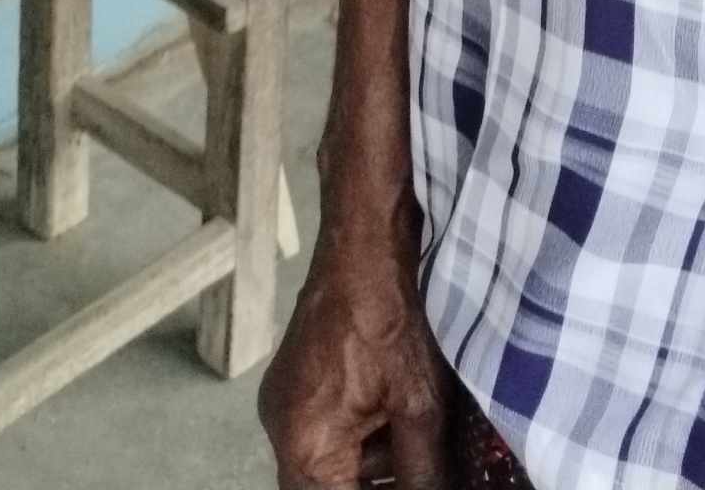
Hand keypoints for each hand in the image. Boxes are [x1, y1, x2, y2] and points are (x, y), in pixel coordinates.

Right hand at [258, 213, 450, 489]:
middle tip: (416, 471)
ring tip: (414, 433)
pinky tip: (397, 410)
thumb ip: (422, 472)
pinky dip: (360, 432)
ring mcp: (284, 401)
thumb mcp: (419, 407)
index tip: (411, 485)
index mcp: (304, 447)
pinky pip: (324, 427)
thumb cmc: (391, 316)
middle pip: (325, 487)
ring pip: (327, 459)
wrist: (365, 239)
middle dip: (373, 483)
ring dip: (370, 462)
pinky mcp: (296, 377)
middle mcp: (281, 430)